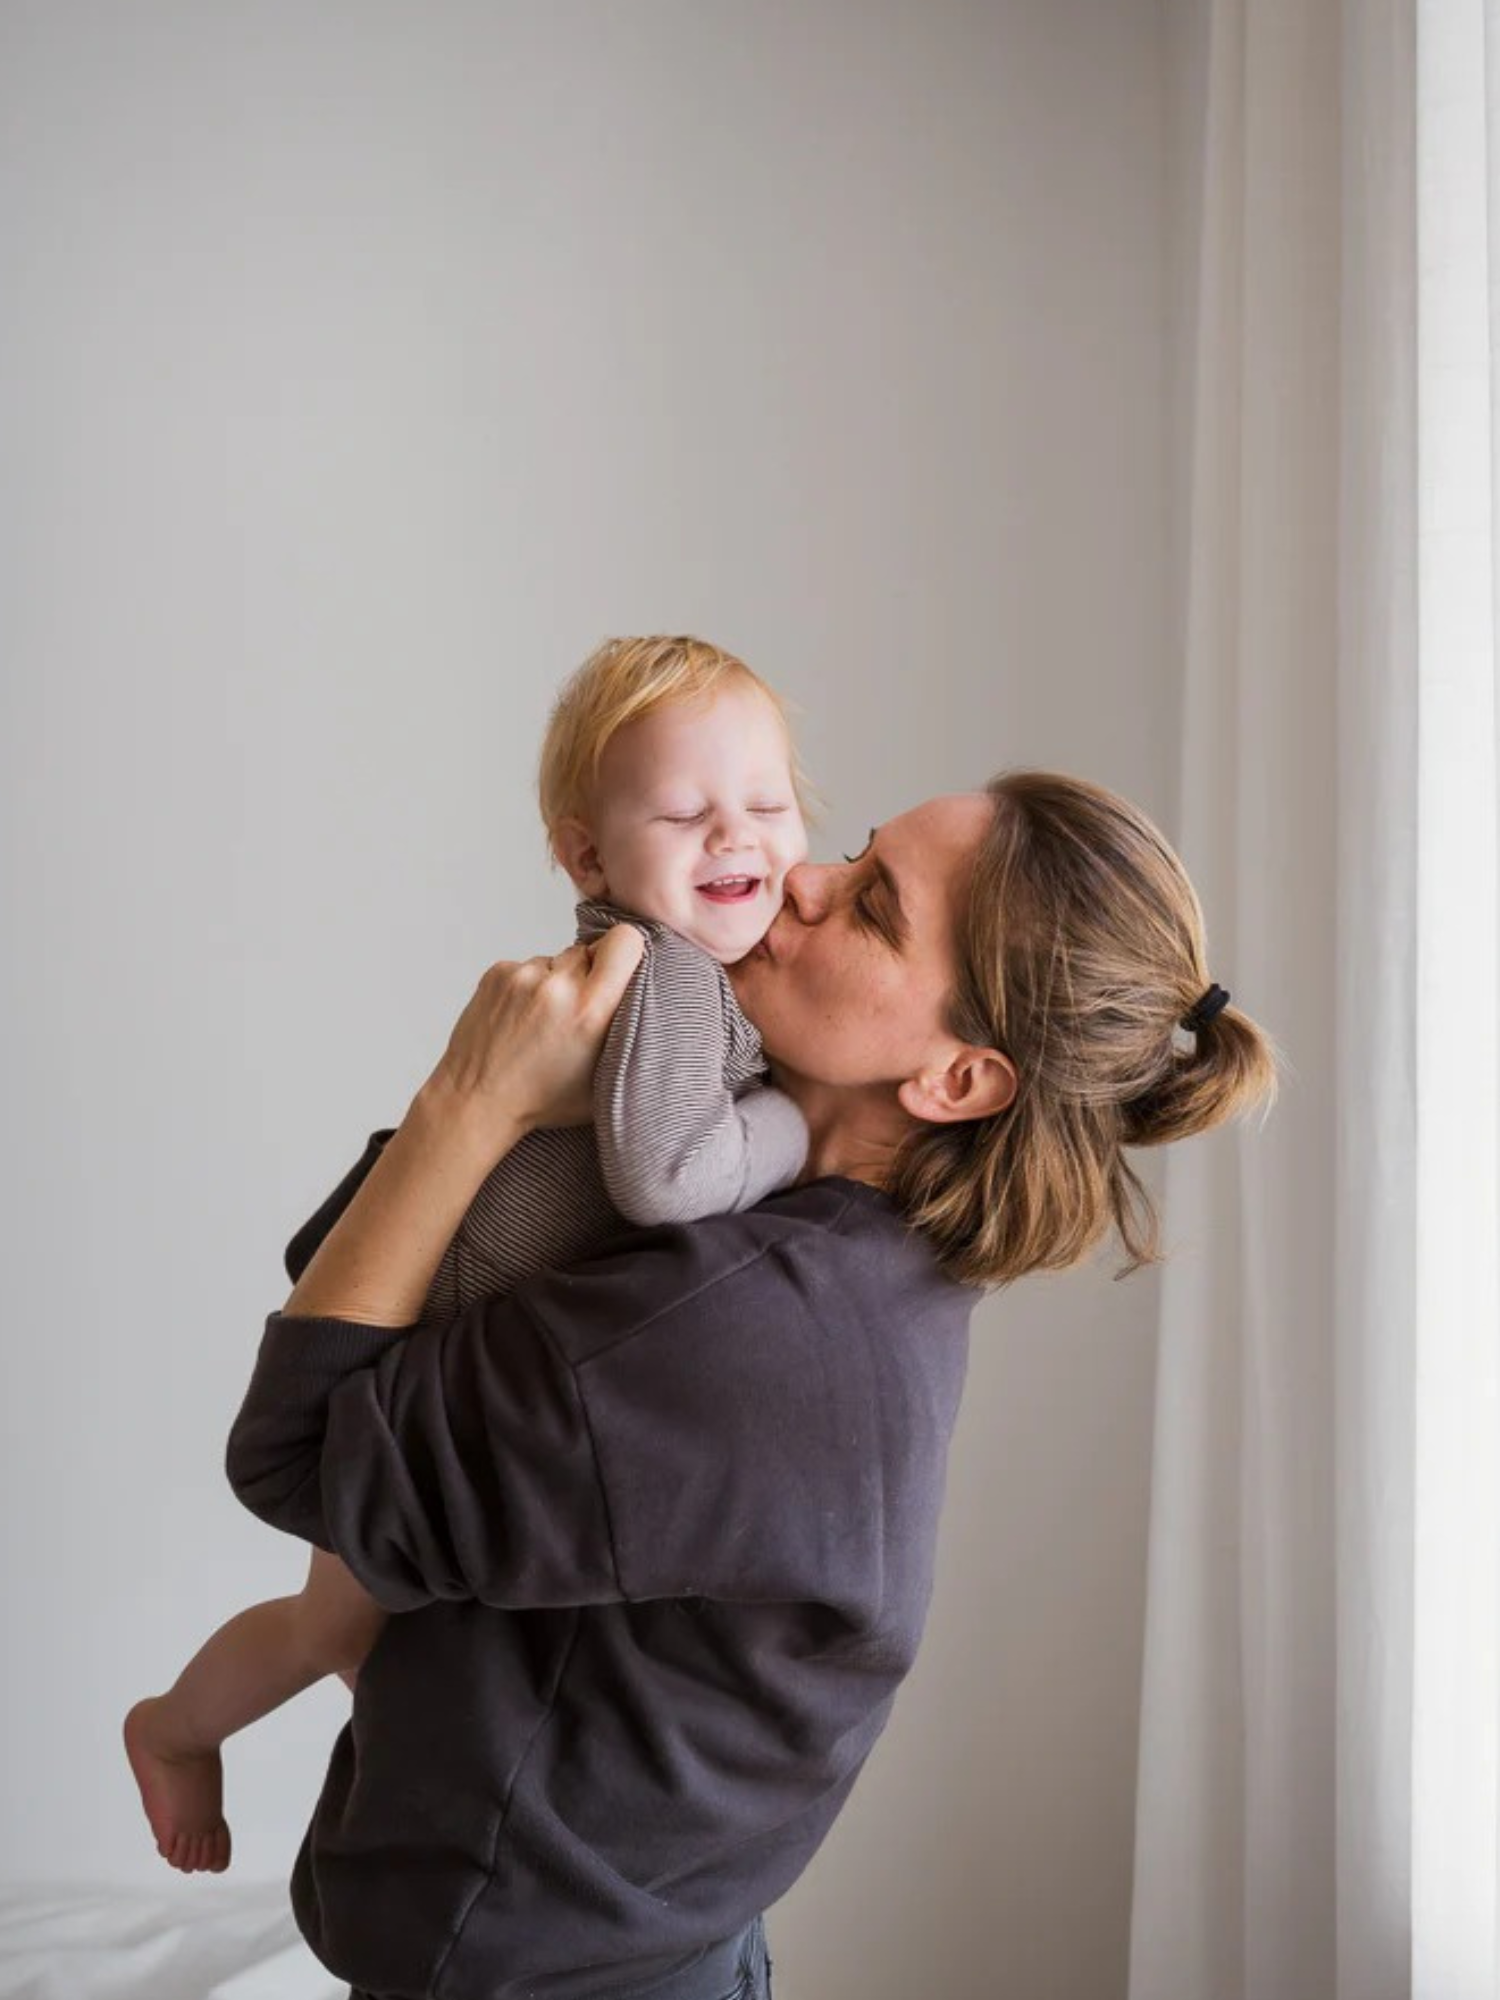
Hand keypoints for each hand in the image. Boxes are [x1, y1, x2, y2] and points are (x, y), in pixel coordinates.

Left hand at [420, 924, 646, 1141]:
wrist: (476, 1100)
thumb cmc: (541, 1100)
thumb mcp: (604, 1082)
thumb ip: (630, 1037)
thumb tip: (652, 1002)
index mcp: (591, 1012)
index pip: (625, 941)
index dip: (626, 952)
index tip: (620, 973)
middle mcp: (558, 987)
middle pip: (590, 950)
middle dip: (590, 975)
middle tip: (578, 1011)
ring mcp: (523, 976)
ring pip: (557, 960)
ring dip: (557, 982)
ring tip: (544, 1022)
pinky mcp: (497, 972)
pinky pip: (528, 966)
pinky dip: (529, 987)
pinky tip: (521, 1020)